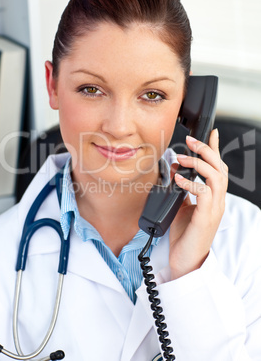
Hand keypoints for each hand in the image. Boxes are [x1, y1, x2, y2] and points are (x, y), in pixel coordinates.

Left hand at [169, 129, 227, 279]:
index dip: (215, 149)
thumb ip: (182, 190)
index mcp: (213, 197)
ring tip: (183, 158)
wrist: (185, 261)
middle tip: (190, 140)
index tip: (210, 132)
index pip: (217, 168)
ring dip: (200, 164)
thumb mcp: (182, 207)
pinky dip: (191, 182)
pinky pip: (205, 193)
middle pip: (220, 168)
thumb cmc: (184, 235)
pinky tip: (179, 179)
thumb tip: (175, 170)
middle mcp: (217, 201)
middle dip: (206, 150)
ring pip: (217, 178)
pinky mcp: (206, 218)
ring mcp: (214, 209)